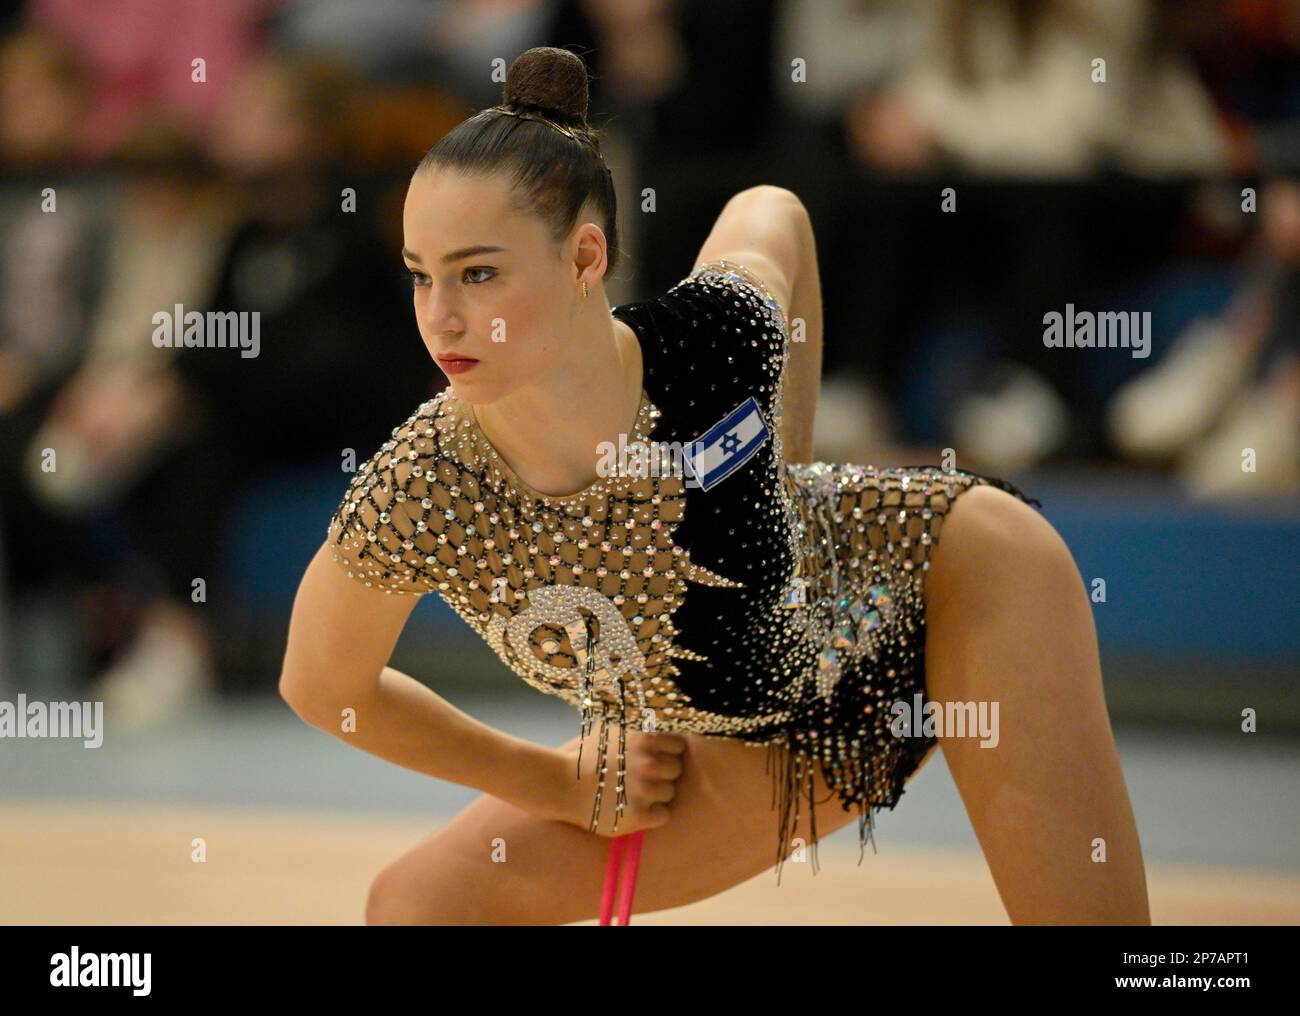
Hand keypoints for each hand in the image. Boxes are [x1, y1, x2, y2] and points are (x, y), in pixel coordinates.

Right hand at [551, 724, 686, 837]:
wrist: (563, 785)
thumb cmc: (590, 755)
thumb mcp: (613, 727)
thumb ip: (639, 723)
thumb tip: (663, 714)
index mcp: (646, 738)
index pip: (679, 746)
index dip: (668, 752)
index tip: (654, 757)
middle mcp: (649, 763)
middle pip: (677, 770)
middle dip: (664, 773)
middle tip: (643, 776)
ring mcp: (645, 790)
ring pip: (670, 793)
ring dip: (657, 794)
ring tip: (635, 792)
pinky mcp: (639, 816)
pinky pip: (664, 815)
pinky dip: (654, 814)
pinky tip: (637, 808)